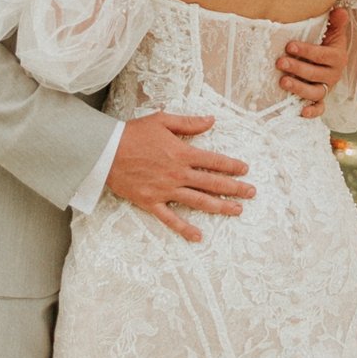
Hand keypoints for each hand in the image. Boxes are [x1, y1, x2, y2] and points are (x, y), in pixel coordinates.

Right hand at [106, 109, 254, 244]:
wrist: (105, 151)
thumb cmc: (133, 133)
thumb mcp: (162, 121)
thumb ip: (189, 123)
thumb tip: (212, 120)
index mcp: (182, 153)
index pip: (214, 161)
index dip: (232, 166)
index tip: (245, 170)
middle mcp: (177, 174)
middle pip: (212, 183)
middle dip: (235, 188)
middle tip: (251, 192)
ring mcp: (165, 190)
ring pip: (198, 201)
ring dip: (219, 207)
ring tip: (236, 211)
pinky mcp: (151, 202)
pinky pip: (170, 219)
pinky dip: (184, 229)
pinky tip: (199, 236)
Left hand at [277, 2, 348, 117]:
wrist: (329, 61)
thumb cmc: (326, 43)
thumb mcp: (332, 32)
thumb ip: (336, 22)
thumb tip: (340, 9)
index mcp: (337, 57)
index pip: (322, 55)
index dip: (307, 51)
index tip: (289, 46)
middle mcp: (333, 75)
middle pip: (316, 75)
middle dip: (297, 68)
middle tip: (280, 62)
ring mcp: (327, 88)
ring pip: (315, 92)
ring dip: (299, 88)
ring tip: (283, 82)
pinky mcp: (321, 99)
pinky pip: (320, 109)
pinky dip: (313, 112)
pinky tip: (301, 112)